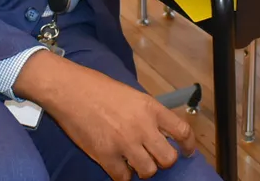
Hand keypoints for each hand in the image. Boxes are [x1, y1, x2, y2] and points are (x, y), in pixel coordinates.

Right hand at [13, 52, 196, 178]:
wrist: (70, 90)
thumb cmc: (98, 88)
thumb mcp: (131, 94)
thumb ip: (147, 114)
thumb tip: (159, 133)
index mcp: (150, 108)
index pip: (181, 131)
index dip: (189, 146)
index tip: (187, 151)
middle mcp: (142, 127)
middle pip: (168, 158)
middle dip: (164, 161)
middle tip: (154, 157)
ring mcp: (124, 143)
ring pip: (148, 171)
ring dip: (143, 169)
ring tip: (134, 162)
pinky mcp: (106, 156)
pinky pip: (123, 178)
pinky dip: (122, 175)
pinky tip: (118, 166)